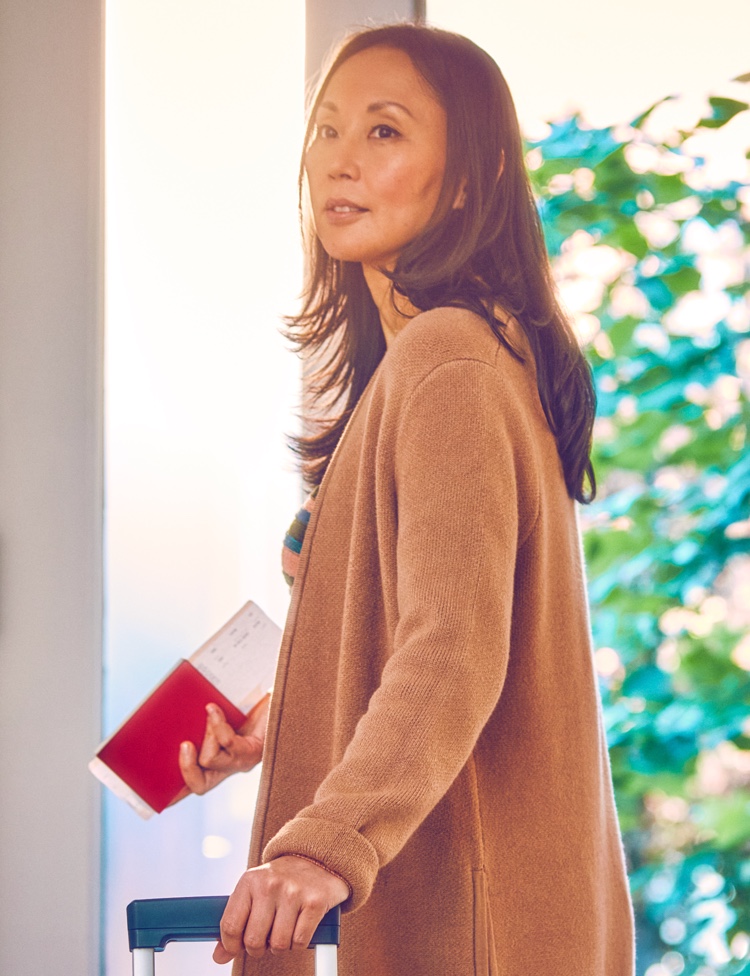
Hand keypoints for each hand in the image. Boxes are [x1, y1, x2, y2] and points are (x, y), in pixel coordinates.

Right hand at [172, 693, 270, 801]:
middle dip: (186, 768)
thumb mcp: (218, 716)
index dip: (177, 794)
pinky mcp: (254, 750)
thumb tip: (171, 716)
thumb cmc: (246, 704)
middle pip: (200, 785)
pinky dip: (216, 724)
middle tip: (184, 745)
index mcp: (219, 764)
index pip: (195, 783)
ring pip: (210, 761)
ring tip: (208, 711)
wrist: (277, 695)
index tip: (159, 798)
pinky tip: (213, 708)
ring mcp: (242, 761)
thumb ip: (198, 723)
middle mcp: (230, 768)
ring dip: (205, 735)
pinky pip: (227, 743)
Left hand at [213, 855, 348, 963]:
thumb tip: (219, 956)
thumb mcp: (254, 891)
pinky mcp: (315, 901)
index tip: (237, 947)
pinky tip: (298, 927)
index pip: (230, 925)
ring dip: (280, 946)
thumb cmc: (281, 879)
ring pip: (278, 944)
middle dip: (258, 948)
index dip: (231, 945)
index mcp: (250, 881)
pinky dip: (298, 943)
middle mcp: (270, 884)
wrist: (315, 857)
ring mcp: (293, 892)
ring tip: (283, 930)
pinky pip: (300, 942)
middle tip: (265, 939)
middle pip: (254, 940)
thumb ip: (236, 922)